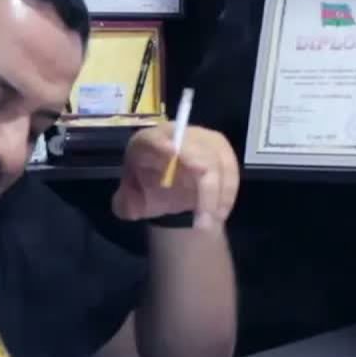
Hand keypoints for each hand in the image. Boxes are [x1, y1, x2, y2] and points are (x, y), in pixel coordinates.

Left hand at [112, 123, 240, 230]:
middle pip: (194, 152)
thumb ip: (125, 204)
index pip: (152, 140)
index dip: (162, 145)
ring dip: (216, 195)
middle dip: (202, 185)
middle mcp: (175, 134)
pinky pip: (230, 169)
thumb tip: (127, 206)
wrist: (166, 188)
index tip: (173, 154)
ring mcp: (201, 139)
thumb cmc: (145, 190)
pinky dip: (228, 193)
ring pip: (217, 162)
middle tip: (202, 216)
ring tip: (209, 222)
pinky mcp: (221, 150)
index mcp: (146, 143)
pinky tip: (220, 213)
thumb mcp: (129, 201)